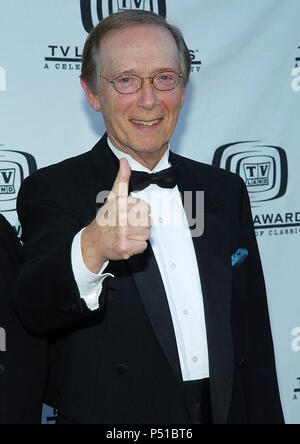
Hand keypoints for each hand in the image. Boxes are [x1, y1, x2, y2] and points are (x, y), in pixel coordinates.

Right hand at [81, 158, 151, 272]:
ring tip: (127, 234)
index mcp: (121, 203)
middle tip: (128, 225)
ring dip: (138, 236)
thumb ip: (122, 179)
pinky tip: (127, 243)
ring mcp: (122, 232)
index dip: (140, 212)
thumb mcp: (113, 197)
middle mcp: (121, 217)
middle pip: (148, 221)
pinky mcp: (124, 246)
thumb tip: (125, 161)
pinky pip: (143, 246)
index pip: (146, 207)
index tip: (129, 214)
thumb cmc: (105, 219)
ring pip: (147, 234)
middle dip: (140, 225)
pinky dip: (136, 247)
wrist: (93, 242)